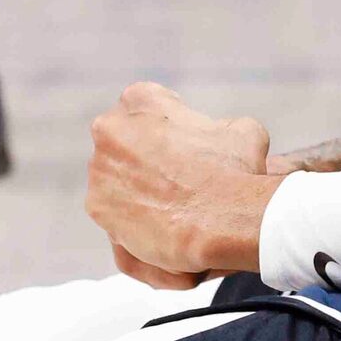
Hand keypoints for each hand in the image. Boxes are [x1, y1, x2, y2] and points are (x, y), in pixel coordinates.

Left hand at [85, 82, 276, 283]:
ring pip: (121, 185)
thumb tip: (223, 140)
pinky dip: (140, 233)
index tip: (189, 152)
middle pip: (127, 148)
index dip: (172, 133)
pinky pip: (119, 221)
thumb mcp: (244, 132)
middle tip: (183, 185)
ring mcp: (98, 169)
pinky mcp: (97, 207)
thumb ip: (221, 128)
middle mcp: (109, 129)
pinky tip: (169, 241)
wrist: (221, 218)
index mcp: (140, 99)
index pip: (149, 111)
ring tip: (178, 217)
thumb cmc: (234, 171)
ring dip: (143, 198)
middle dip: (151, 165)